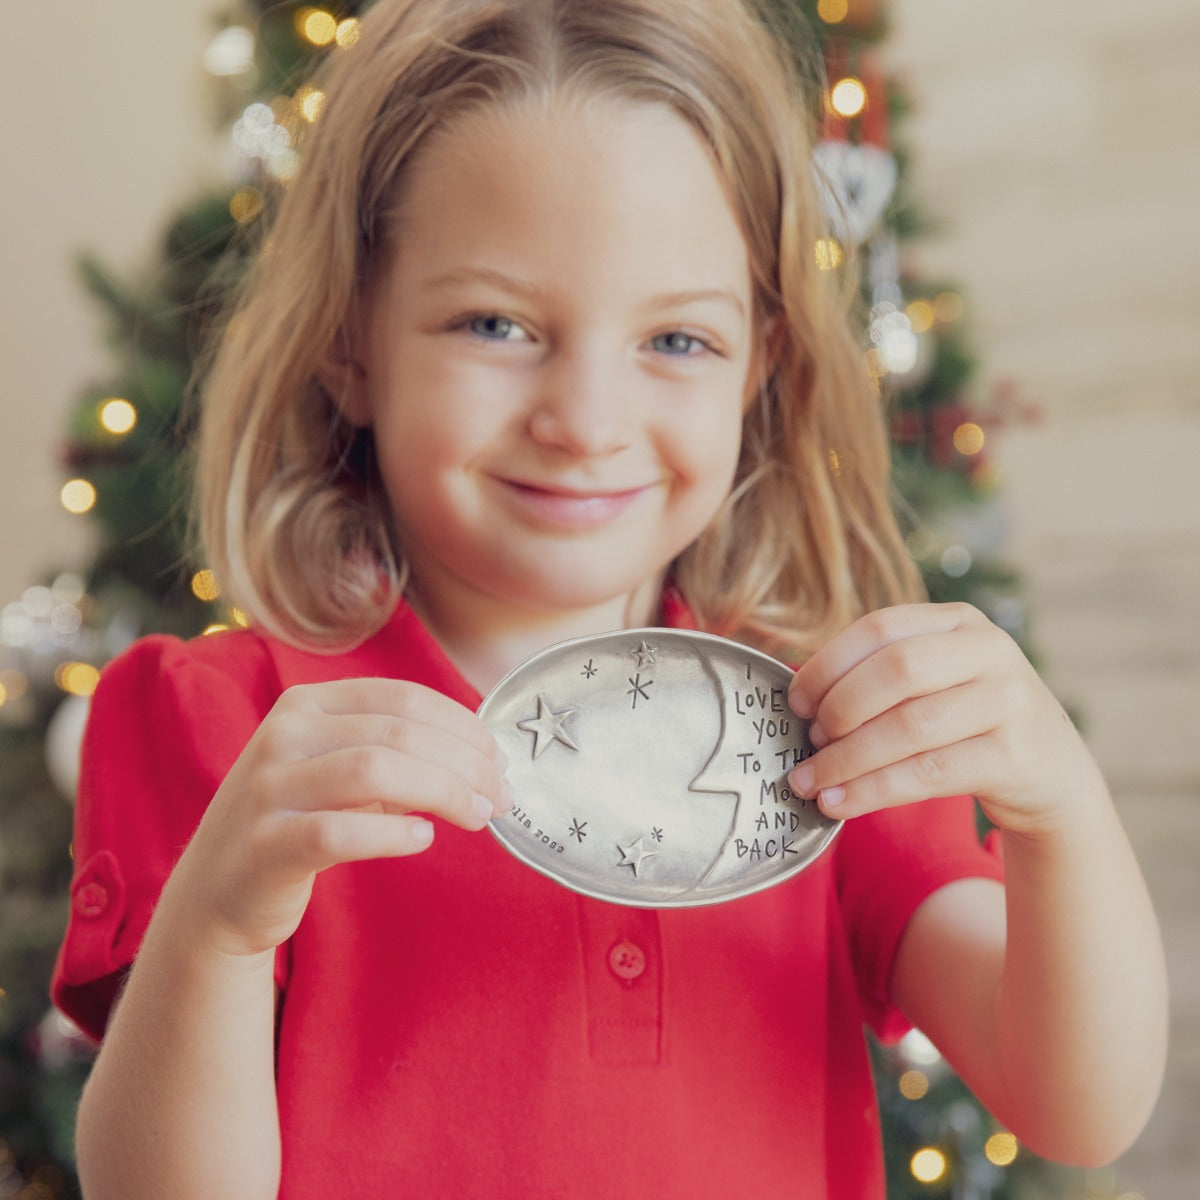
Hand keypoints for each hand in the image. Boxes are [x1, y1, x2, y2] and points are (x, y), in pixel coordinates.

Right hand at [161, 678, 511, 958]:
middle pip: (399, 732)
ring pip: (375, 770)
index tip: (499, 761)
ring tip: (477, 817)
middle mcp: (284, 734)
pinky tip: (423, 838)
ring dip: (443, 792)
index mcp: (307, 703)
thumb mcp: (344, 773)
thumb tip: (484, 759)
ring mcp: (268, 788)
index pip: (404, 698)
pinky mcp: (265, 845)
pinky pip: (340, 832)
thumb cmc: (301, 822)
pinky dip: (392, 832)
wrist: (217, 892)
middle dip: (465, 763)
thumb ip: (400, 755)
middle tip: (501, 796)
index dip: (463, 726)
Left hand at [785, 603, 1100, 837]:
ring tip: (808, 783)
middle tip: (807, 742)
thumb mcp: (936, 681)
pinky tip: (838, 804)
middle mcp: (989, 650)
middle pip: (895, 670)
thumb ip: (881, 678)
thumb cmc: (968, 723)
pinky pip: (927, 774)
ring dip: (846, 760)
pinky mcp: (1013, 756)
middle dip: (839, 710)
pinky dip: (872, 791)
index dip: (828, 664)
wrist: (1051, 775)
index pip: (880, 628)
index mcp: (959, 622)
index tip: (796, 702)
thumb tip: (798, 704)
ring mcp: (1008, 701)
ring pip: (908, 728)